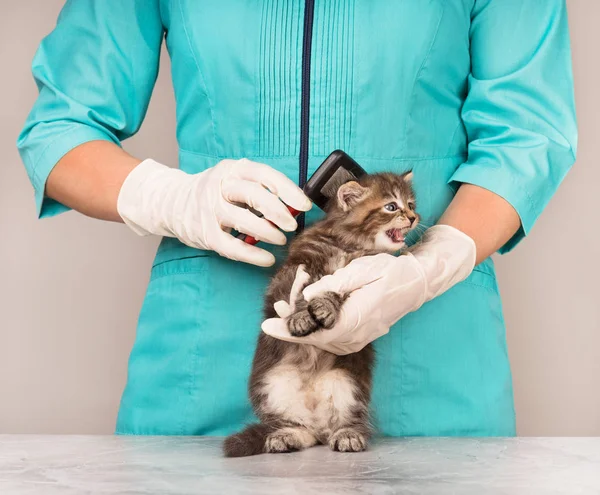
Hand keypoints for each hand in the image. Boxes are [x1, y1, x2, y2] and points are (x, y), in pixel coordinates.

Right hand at [117, 158, 311, 266]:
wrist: (172, 202)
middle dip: (278, 211)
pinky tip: (267, 258)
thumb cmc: (215, 192)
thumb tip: (295, 207)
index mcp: (232, 169)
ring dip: (267, 232)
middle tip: (292, 224)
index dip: (288, 190)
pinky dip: (252, 255)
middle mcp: (219, 186)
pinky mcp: (205, 233)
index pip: (265, 175)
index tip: (305, 204)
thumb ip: (261, 190)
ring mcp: (209, 210)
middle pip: (254, 195)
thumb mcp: (235, 180)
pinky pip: (232, 246)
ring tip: (281, 239)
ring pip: (243, 220)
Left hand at [261, 225, 475, 353]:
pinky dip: (316, 330)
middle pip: (315, 340)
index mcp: (355, 319)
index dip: (288, 331)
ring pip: (323, 341)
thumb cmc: (389, 272)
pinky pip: (333, 339)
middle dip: (290, 329)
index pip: (314, 332)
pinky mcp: (361, 337)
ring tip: (284, 312)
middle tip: (271, 317)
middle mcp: (356, 336)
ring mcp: (360, 339)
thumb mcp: (360, 270)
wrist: (416, 283)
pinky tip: (307, 318)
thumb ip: (332, 285)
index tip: (266, 324)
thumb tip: (308, 296)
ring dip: (302, 329)